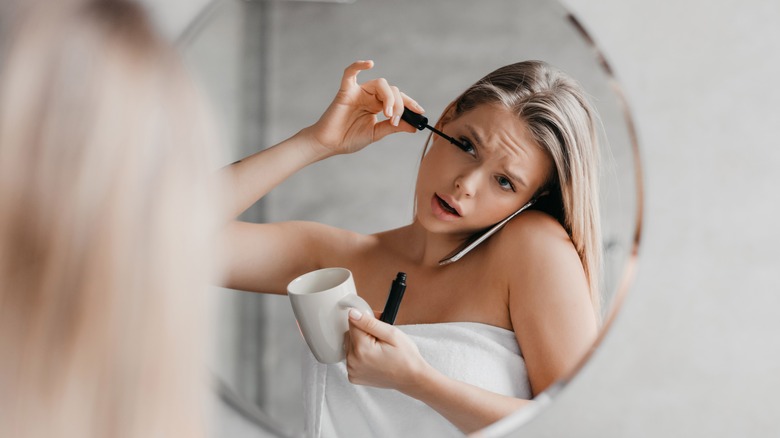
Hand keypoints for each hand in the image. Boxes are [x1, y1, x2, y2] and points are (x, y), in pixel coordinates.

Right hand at [302, 60, 424, 155]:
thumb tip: (414, 127)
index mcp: (377, 105)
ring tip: (387, 113)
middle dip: (398, 105)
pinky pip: (351, 73)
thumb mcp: (377, 134)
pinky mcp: (346, 91)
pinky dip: (358, 65)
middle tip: (394, 120)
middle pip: (392, 90)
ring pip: (381, 83)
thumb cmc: (349, 139)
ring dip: (389, 97)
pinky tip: (369, 63)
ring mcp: (358, 92)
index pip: (398, 98)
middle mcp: (370, 96)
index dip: (410, 103)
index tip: (420, 112)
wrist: (330, 144)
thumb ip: (393, 127)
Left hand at [344, 308, 429, 391]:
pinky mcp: (354, 376)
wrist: (411, 378)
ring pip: (350, 345)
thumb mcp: (391, 334)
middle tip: (380, 339)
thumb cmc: (405, 357)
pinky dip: (360, 355)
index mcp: (362, 349)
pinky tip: (373, 358)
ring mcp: (352, 371)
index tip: (377, 326)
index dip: (366, 320)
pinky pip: (351, 358)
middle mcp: (353, 361)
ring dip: (361, 344)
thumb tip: (352, 313)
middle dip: (363, 332)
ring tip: (378, 349)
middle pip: (349, 334)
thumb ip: (369, 322)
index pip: (352, 322)